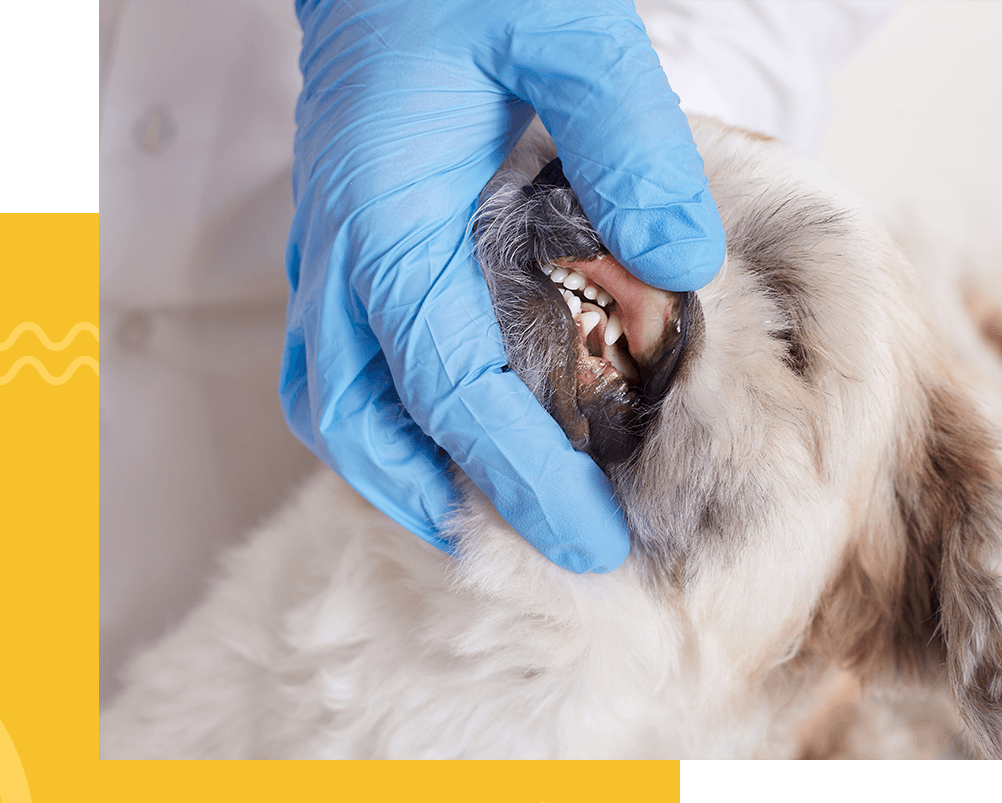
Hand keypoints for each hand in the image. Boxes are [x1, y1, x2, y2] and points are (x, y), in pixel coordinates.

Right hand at [281, 0, 724, 572]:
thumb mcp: (571, 31)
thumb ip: (629, 142)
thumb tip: (678, 269)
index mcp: (387, 218)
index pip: (450, 387)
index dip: (517, 477)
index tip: (589, 542)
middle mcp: (338, 252)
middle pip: (360, 426)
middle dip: (441, 505)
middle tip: (536, 552)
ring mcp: (322, 250)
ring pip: (332, 407)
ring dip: (400, 476)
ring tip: (483, 518)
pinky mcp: (332, 242)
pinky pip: (332, 366)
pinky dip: (385, 424)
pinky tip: (444, 433)